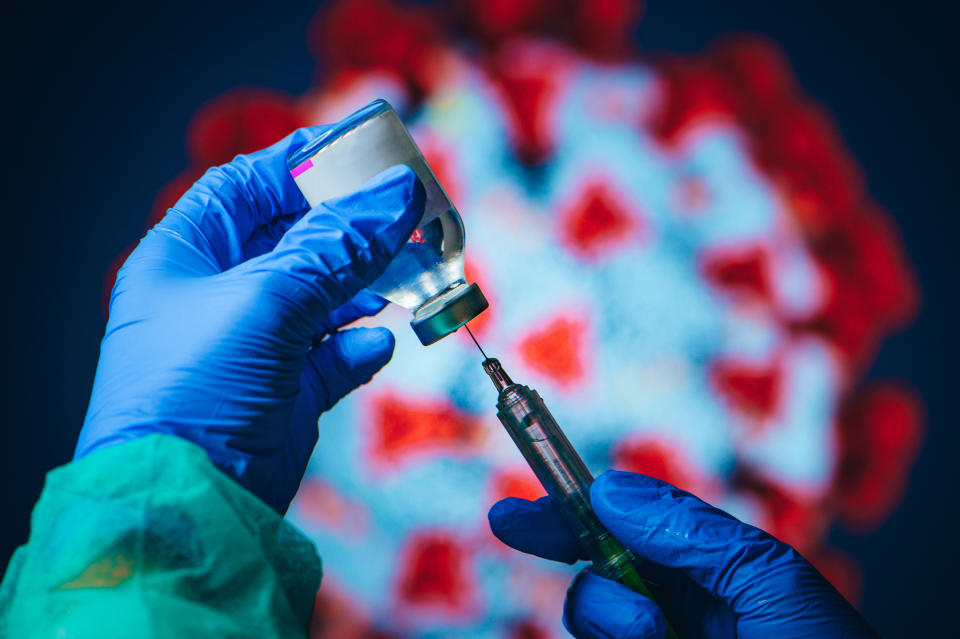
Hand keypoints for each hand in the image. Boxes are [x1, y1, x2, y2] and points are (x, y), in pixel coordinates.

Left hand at [76, 128, 424, 512]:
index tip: (361, 153)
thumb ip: (337, 245)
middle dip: (353, 227)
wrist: (189, 504)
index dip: (302, 165)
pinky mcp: (287, 391)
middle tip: (411, 214)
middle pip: (298, 239)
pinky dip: (361, 345)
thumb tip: (398, 194)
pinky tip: (378, 342)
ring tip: (417, 270)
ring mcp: (256, 345)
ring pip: (326, 296)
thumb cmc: (198, 386)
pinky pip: (335, 354)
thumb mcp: (267, 299)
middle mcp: (219, 295)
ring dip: (370, 284)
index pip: (246, 187)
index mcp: (186, 256)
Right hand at [489, 471, 877, 638]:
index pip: (630, 533)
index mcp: (713, 579)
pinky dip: (612, 634)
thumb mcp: (771, 583)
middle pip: (596, 573)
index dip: (574, 511)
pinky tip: (648, 637)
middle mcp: (679, 618)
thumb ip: (692, 533)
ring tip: (656, 632)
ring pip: (590, 620)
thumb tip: (612, 489)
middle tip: (514, 523)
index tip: (520, 506)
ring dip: (611, 613)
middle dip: (563, 544)